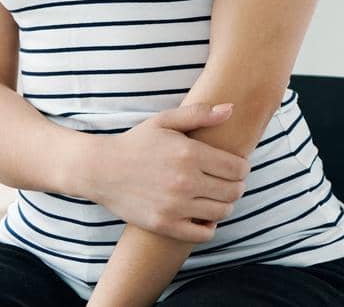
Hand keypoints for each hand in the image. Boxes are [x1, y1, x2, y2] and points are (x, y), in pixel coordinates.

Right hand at [83, 102, 248, 242]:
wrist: (101, 169)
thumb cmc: (136, 143)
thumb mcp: (165, 120)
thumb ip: (199, 114)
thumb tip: (231, 109)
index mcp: (189, 154)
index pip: (238, 168)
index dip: (243, 168)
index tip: (236, 167)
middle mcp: (185, 181)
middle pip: (234, 191)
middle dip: (237, 186)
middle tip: (228, 182)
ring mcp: (174, 206)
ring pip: (222, 212)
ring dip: (226, 205)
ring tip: (217, 197)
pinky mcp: (164, 225)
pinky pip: (201, 234)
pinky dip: (209, 227)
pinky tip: (203, 216)